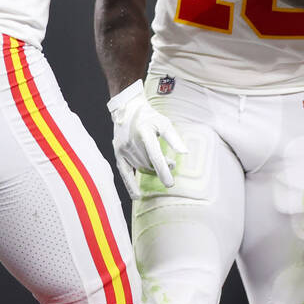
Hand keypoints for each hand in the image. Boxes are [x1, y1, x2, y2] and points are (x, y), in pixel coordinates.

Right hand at [107, 80, 187, 194]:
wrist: (127, 108)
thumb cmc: (149, 116)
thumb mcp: (164, 122)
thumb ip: (174, 138)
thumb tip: (185, 153)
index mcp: (144, 132)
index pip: (155, 156)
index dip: (163, 171)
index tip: (170, 184)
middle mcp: (132, 142)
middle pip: (149, 163)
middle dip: (162, 168)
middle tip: (172, 164)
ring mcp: (123, 148)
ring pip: (140, 168)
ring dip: (152, 171)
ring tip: (162, 166)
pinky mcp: (118, 153)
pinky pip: (124, 172)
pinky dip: (130, 184)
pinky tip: (137, 195)